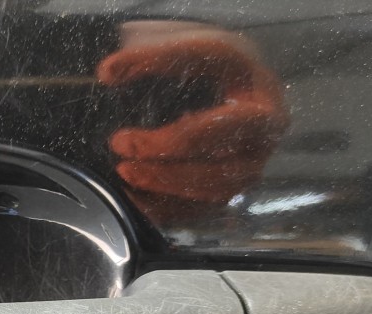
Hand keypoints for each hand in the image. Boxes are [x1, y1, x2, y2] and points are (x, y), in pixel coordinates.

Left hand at [98, 22, 288, 217]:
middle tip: (123, 164)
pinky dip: (167, 210)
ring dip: (165, 192)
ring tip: (126, 178)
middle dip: (166, 173)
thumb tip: (108, 73)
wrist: (230, 77)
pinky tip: (135, 199)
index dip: (167, 142)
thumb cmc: (211, 62)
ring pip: (213, 195)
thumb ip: (147, 56)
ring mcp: (249, 169)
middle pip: (220, 172)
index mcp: (263, 104)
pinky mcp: (230, 187)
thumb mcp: (186, 46)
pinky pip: (201, 211)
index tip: (120, 140)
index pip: (218, 130)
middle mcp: (263, 143)